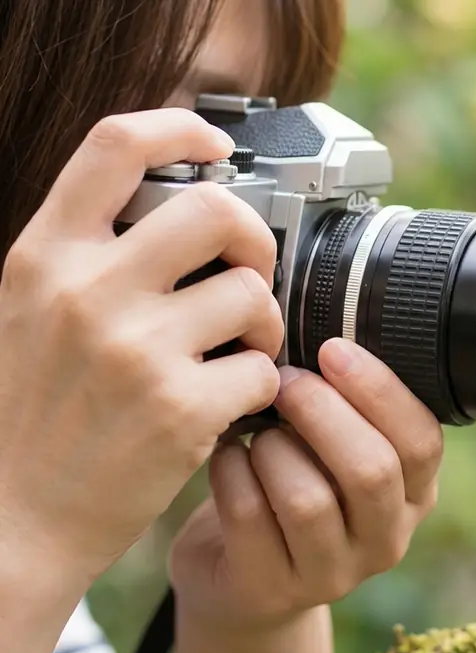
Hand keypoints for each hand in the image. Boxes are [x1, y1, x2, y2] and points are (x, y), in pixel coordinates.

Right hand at [0, 108, 280, 580]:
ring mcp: (134, 350)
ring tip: (238, 352)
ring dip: (264, 323)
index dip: (180, 125)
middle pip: (215, 209)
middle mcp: (86, 291)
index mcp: (44, 256)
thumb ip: (90, 253)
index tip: (216, 144)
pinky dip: (262, 386)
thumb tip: (183, 203)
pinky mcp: (179, 409)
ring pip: (253, 293)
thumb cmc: (34, 412)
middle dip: (253, 238)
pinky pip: (264, 368)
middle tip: (246, 275)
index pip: (114, 145)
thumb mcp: (31, 309)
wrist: (14, 519)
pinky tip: (231, 403)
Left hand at [167, 337, 443, 652]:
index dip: (380, 391)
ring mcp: (333, 573)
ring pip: (308, 500)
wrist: (241, 577)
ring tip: (254, 427)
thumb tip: (328, 322)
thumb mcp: (336, 451)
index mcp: (415, 493)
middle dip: (322, 413)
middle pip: (371, 471)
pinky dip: (232, 474)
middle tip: (283, 380)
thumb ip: (349, 406)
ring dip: (272, 447)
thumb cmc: (291, 483)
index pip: (421, 441)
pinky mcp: (273, 590)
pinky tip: (227, 457)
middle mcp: (387, 539)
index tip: (333, 349)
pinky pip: (250, 519)